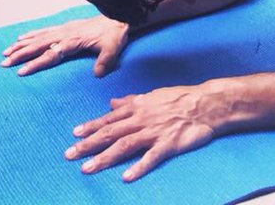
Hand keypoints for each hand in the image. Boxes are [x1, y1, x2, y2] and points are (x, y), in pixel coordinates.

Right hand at [0, 16, 129, 76]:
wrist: (118, 16)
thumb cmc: (114, 34)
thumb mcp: (112, 49)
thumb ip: (105, 62)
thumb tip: (97, 74)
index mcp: (73, 40)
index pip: (50, 54)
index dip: (36, 63)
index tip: (21, 71)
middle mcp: (65, 33)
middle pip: (38, 44)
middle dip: (20, 53)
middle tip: (4, 62)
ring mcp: (63, 29)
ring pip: (38, 37)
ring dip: (22, 44)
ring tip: (6, 52)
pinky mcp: (65, 27)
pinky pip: (44, 30)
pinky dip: (31, 34)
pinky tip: (22, 37)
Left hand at [65, 83, 225, 181]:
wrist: (205, 104)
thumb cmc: (179, 99)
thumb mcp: (152, 96)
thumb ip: (131, 102)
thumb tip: (112, 103)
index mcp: (137, 107)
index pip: (109, 119)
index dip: (91, 127)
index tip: (74, 134)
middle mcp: (142, 119)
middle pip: (111, 133)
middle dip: (88, 144)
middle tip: (70, 154)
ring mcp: (154, 132)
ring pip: (124, 145)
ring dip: (104, 157)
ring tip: (87, 169)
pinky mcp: (168, 144)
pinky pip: (151, 157)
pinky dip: (138, 167)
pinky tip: (126, 177)